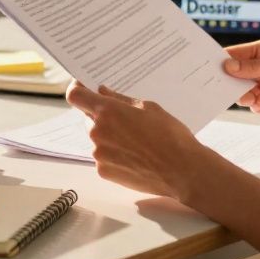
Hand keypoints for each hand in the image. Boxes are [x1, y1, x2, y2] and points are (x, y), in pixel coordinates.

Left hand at [65, 81, 212, 200]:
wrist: (183, 171)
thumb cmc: (171, 136)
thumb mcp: (149, 108)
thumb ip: (121, 99)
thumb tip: (102, 91)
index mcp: (108, 112)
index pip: (76, 95)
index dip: (77, 88)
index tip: (84, 87)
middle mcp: (98, 132)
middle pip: (88, 118)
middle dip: (101, 115)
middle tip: (125, 119)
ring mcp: (99, 154)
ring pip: (96, 137)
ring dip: (109, 135)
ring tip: (135, 140)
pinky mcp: (103, 171)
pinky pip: (102, 156)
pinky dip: (113, 153)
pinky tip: (134, 155)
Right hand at [223, 39, 259, 117]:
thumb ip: (255, 67)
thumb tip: (228, 66)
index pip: (237, 54)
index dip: (222, 61)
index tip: (209, 69)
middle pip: (237, 75)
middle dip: (231, 82)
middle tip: (225, 89)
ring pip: (244, 92)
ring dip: (245, 96)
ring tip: (254, 98)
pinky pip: (255, 105)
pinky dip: (256, 106)